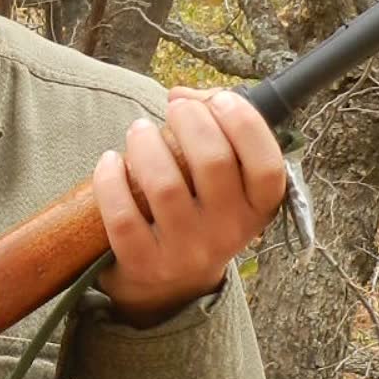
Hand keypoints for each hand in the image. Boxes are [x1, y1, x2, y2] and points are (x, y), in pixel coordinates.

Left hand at [92, 88, 288, 324]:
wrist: (172, 282)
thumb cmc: (200, 208)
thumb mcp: (226, 181)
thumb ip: (217, 128)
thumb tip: (182, 96)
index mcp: (257, 209)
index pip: (267, 165)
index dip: (245, 124)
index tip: (219, 101)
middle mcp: (228, 233)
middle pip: (213, 162)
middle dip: (189, 119)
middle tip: (175, 110)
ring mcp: (186, 251)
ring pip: (164, 184)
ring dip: (146, 143)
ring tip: (139, 132)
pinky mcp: (145, 263)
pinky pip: (122, 215)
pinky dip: (110, 179)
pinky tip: (110, 161)